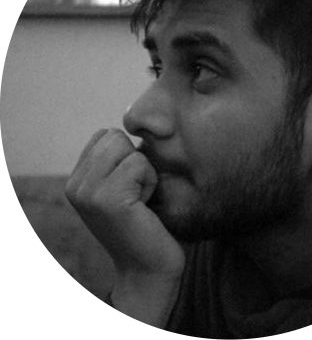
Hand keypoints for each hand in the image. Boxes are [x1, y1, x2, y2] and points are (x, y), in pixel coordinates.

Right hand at [65, 128, 184, 280]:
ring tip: (139, 201)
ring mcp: (88, 192)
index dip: (127, 155)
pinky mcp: (109, 198)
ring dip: (143, 172)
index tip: (129, 187)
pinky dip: (150, 182)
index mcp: (76, 181)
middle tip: (136, 195)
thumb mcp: (120, 188)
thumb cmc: (143, 225)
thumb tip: (133, 127)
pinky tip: (145, 207)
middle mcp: (75, 185)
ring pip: (127, 147)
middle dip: (135, 161)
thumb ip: (114, 161)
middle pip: (115, 137)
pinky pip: (139, 163)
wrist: (148, 271)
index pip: (105, 135)